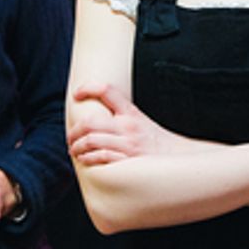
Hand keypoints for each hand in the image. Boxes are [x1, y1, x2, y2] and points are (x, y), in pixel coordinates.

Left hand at [69, 84, 193, 164]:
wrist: (178, 160)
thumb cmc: (156, 142)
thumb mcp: (141, 122)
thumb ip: (122, 116)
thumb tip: (96, 118)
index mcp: (131, 113)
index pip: (107, 90)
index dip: (88, 87)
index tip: (76, 94)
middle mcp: (128, 126)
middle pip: (91, 121)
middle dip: (75, 131)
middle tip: (70, 138)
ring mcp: (128, 144)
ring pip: (91, 140)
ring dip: (77, 147)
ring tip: (75, 150)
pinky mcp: (128, 161)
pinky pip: (101, 157)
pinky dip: (88, 158)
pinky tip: (85, 161)